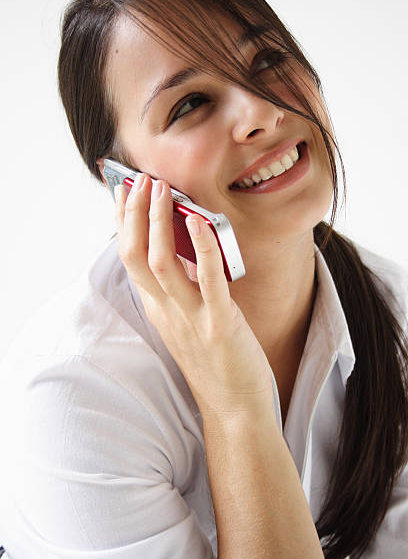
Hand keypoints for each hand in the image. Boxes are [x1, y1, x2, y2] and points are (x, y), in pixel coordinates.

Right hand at [114, 174, 272, 416]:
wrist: (235, 408)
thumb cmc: (215, 360)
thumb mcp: (187, 320)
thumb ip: (181, 287)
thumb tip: (186, 246)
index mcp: (158, 308)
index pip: (129, 259)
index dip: (124, 223)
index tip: (124, 192)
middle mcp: (166, 311)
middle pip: (135, 256)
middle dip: (134, 215)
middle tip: (139, 180)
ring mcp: (190, 318)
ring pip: (160, 264)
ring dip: (158, 222)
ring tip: (160, 190)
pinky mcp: (220, 325)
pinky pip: (208, 281)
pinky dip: (203, 248)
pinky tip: (200, 220)